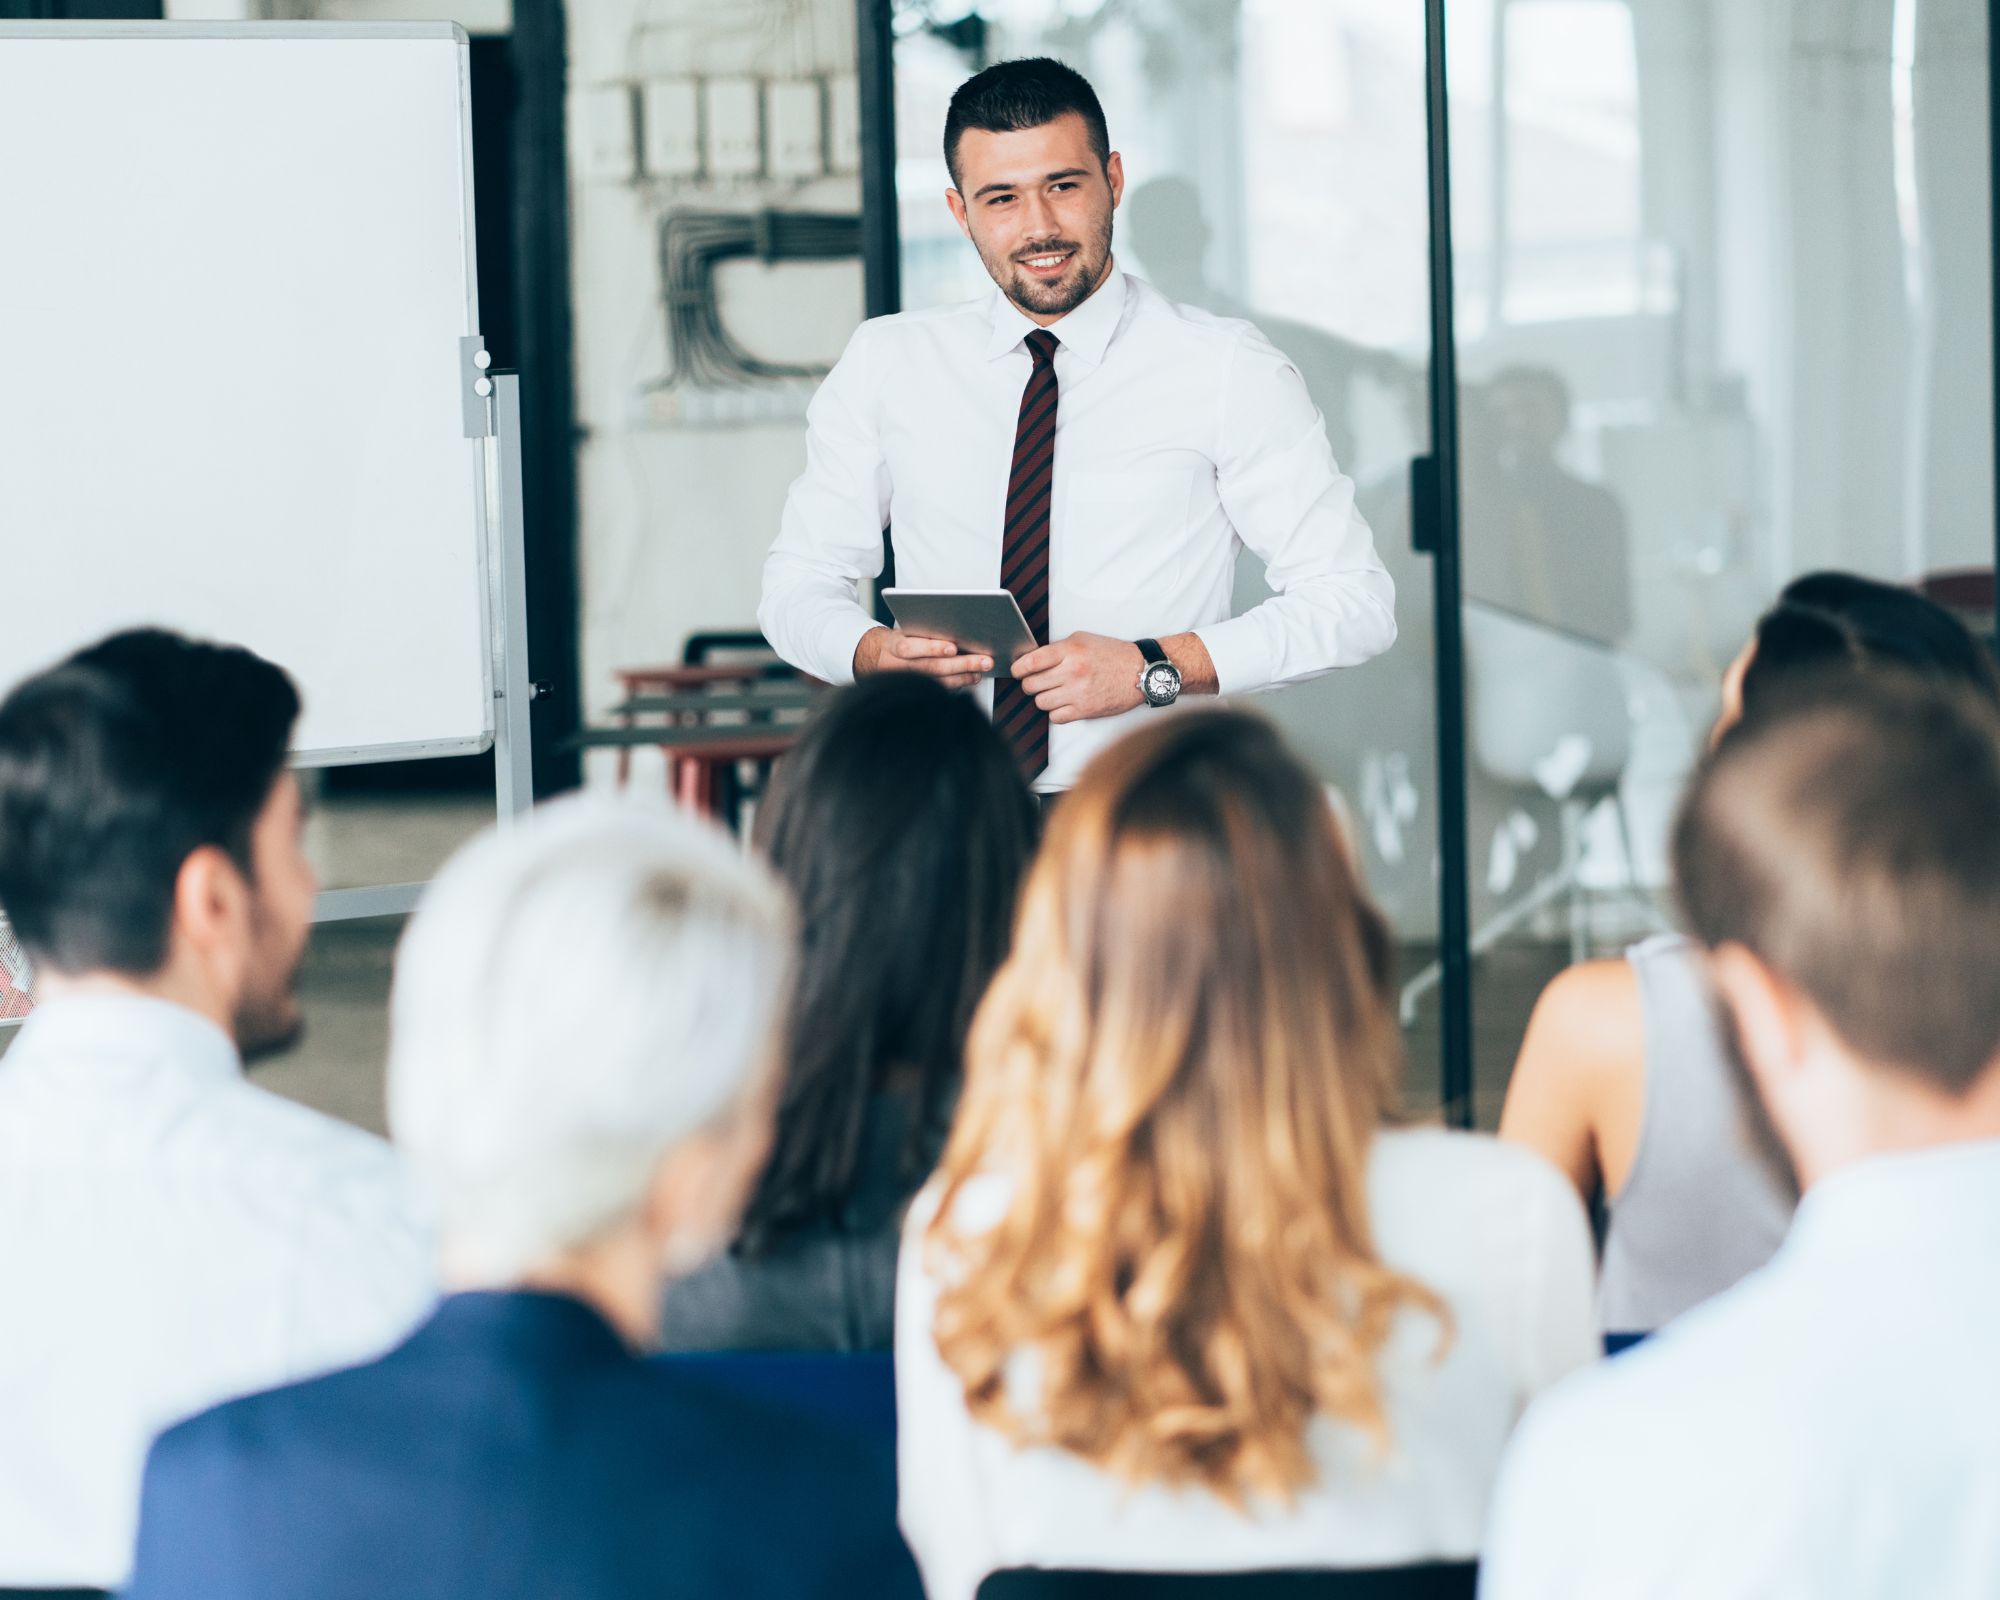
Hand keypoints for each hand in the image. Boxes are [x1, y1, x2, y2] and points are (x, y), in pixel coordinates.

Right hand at [853, 626, 991, 688]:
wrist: (876, 659)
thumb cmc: (898, 640)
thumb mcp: (903, 630)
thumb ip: (923, 630)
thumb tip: (958, 626)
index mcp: (892, 646)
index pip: (909, 648)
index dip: (931, 648)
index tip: (952, 647)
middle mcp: (897, 667)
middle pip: (930, 667)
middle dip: (961, 664)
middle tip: (984, 660)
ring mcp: (905, 683)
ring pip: (936, 682)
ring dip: (963, 676)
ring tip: (982, 669)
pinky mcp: (913, 693)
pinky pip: (938, 691)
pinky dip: (957, 684)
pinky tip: (971, 677)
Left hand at [1011, 632, 1144, 723]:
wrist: (1140, 672)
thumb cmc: (1113, 655)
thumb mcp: (1083, 640)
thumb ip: (1058, 649)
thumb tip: (1032, 659)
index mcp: (1070, 651)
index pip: (1031, 662)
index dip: (1018, 668)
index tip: (1016, 671)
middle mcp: (1072, 672)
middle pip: (1031, 685)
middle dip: (1029, 683)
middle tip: (1036, 681)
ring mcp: (1077, 693)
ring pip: (1040, 702)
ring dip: (1043, 698)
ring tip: (1054, 691)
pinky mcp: (1084, 711)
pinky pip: (1055, 717)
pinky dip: (1056, 712)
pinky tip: (1064, 703)